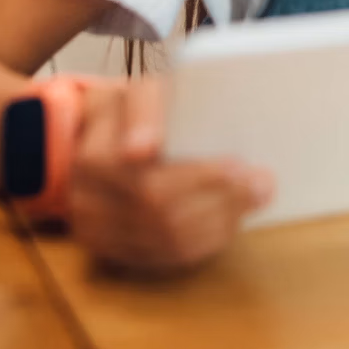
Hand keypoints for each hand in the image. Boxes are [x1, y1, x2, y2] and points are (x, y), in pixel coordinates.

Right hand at [69, 76, 272, 272]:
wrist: (95, 140)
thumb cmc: (132, 111)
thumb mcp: (138, 91)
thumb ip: (147, 106)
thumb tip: (142, 149)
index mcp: (94, 152)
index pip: (144, 169)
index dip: (194, 174)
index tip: (237, 167)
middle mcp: (86, 195)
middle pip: (159, 206)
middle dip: (218, 196)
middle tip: (261, 182)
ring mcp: (94, 228)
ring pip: (163, 237)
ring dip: (217, 221)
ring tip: (254, 198)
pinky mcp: (110, 251)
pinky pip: (161, 257)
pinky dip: (202, 242)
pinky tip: (229, 222)